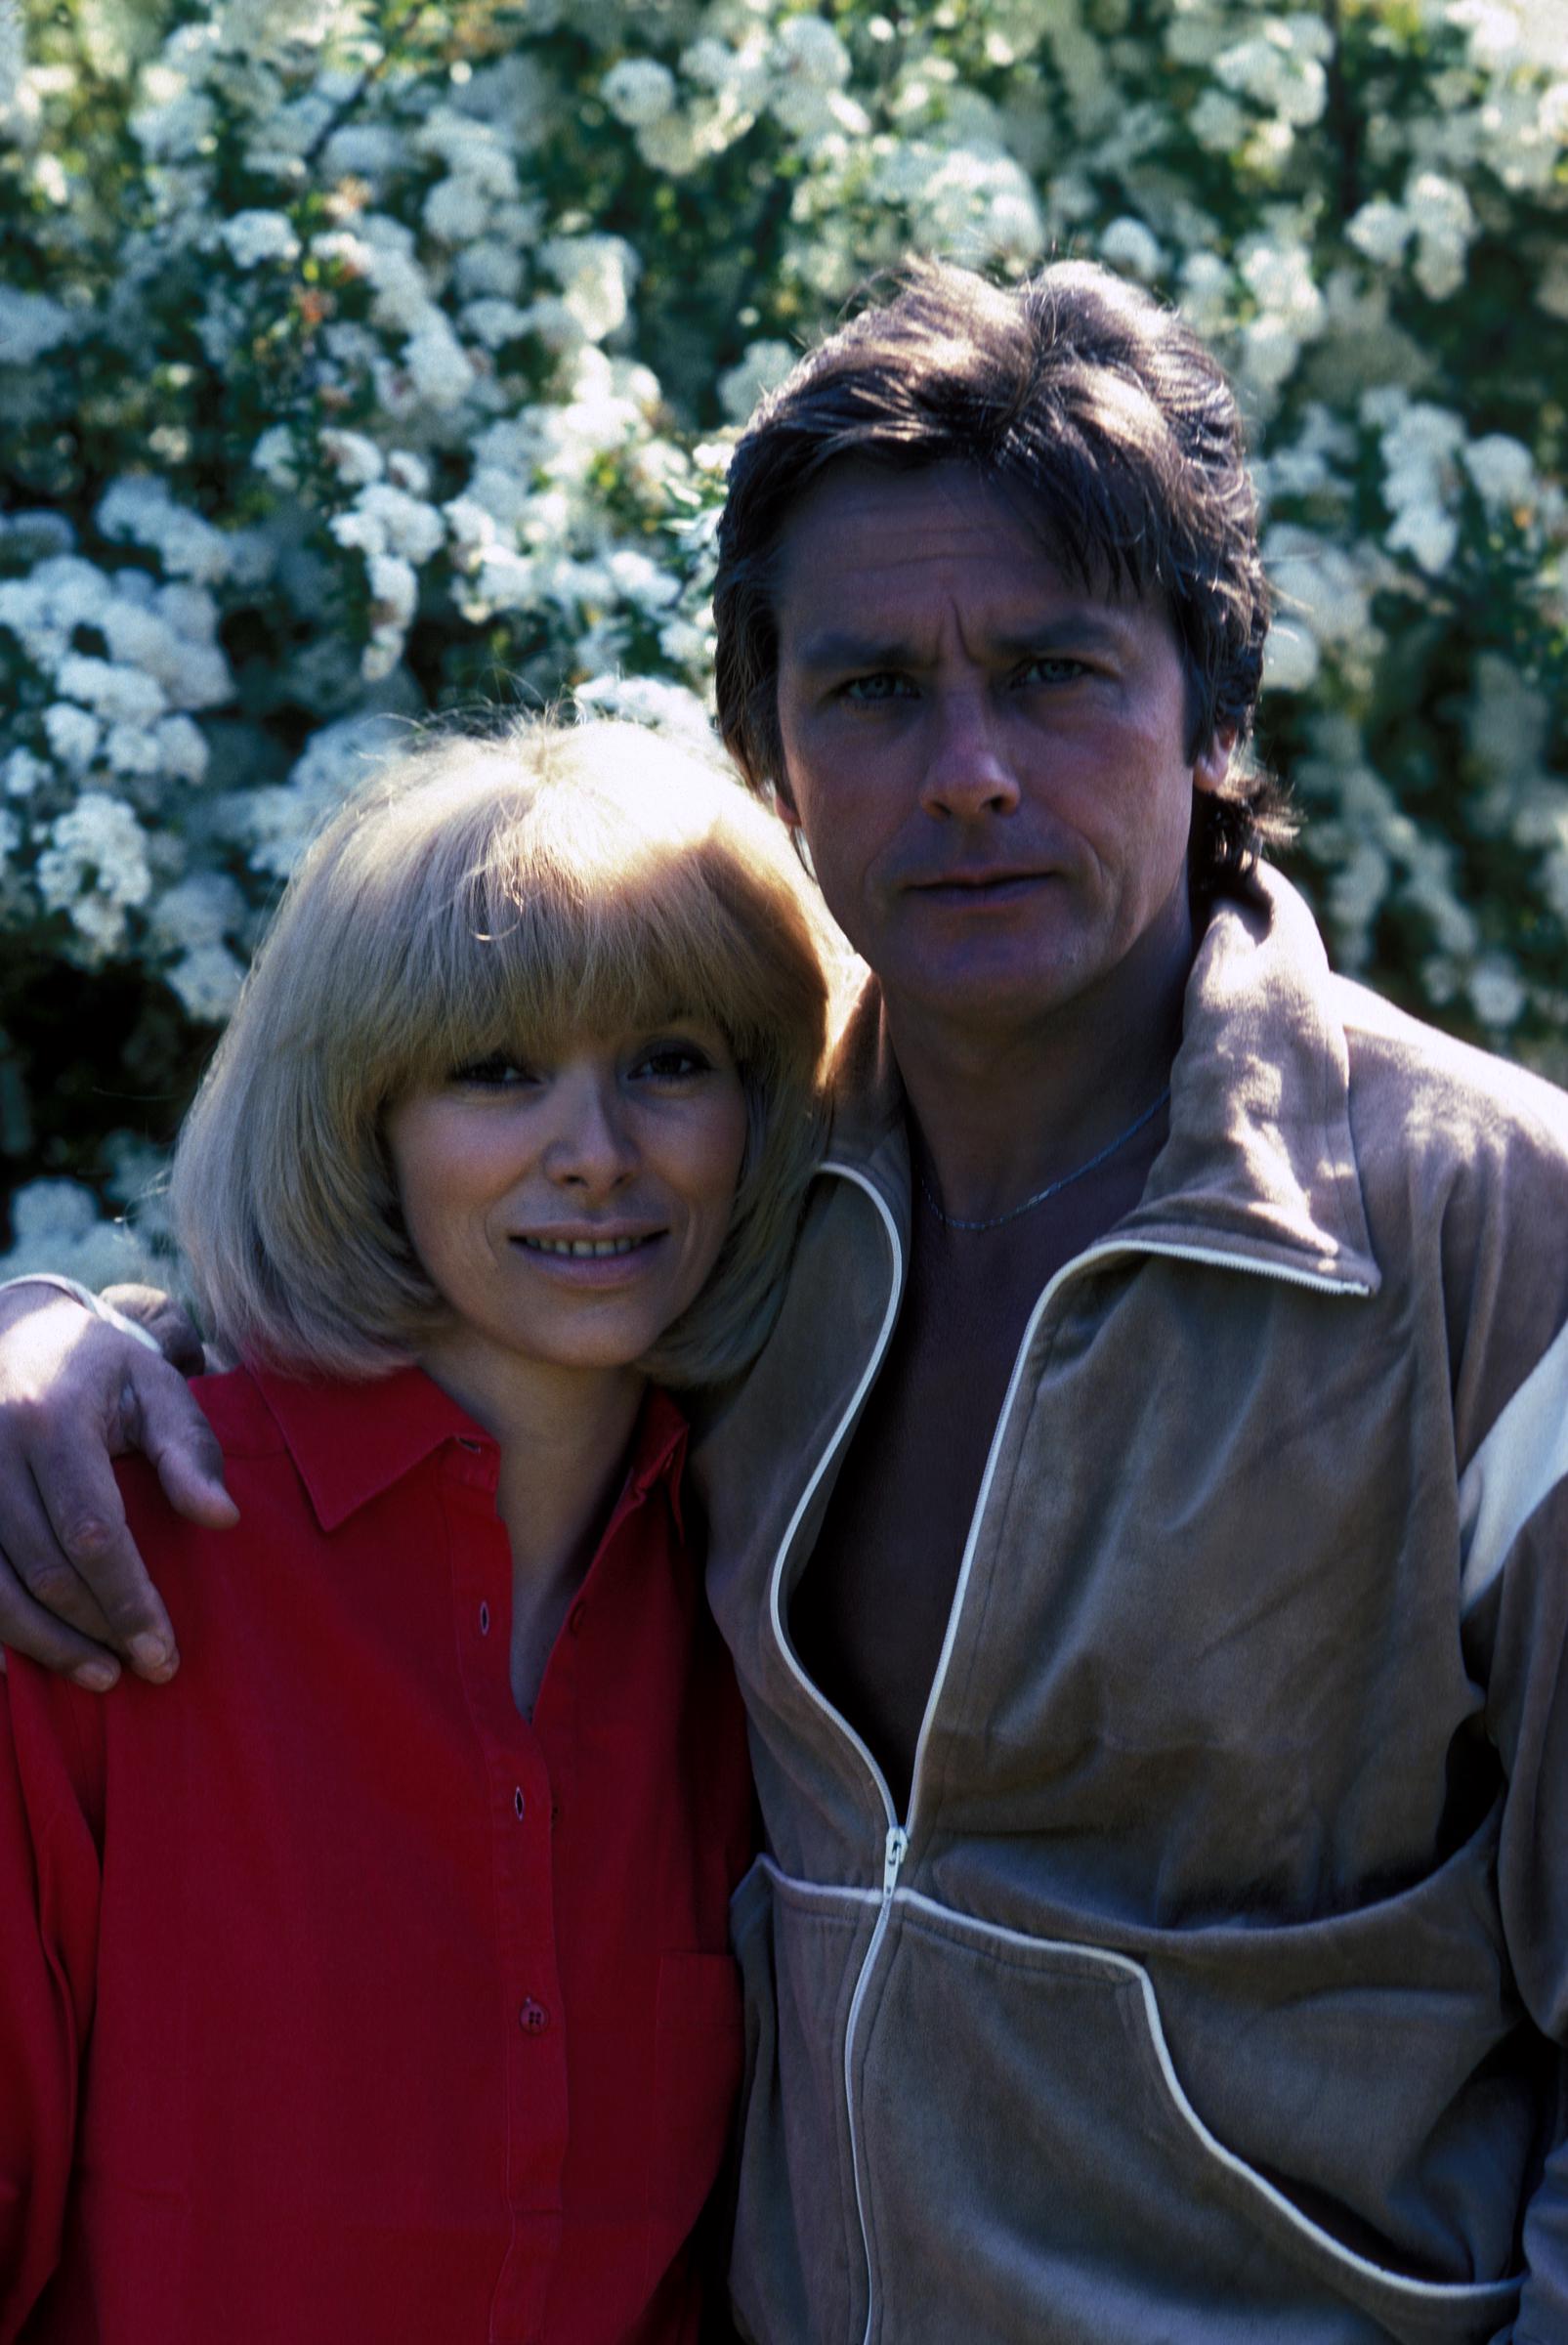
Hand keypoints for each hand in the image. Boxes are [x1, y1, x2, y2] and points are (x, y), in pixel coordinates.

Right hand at [0, 1285, 237, 1687]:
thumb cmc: (103, 1370)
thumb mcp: (158, 1389)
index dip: (128, 1598)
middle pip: (46, 1566)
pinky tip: (19, 1668)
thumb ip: (189, 1451)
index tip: (163, 1651)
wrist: (18, 1333)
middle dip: (97, 1629)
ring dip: (47, 1643)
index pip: (93, 1530)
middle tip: (146, 1669)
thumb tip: (221, 1519)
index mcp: (55, 1421)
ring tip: (102, 1676)